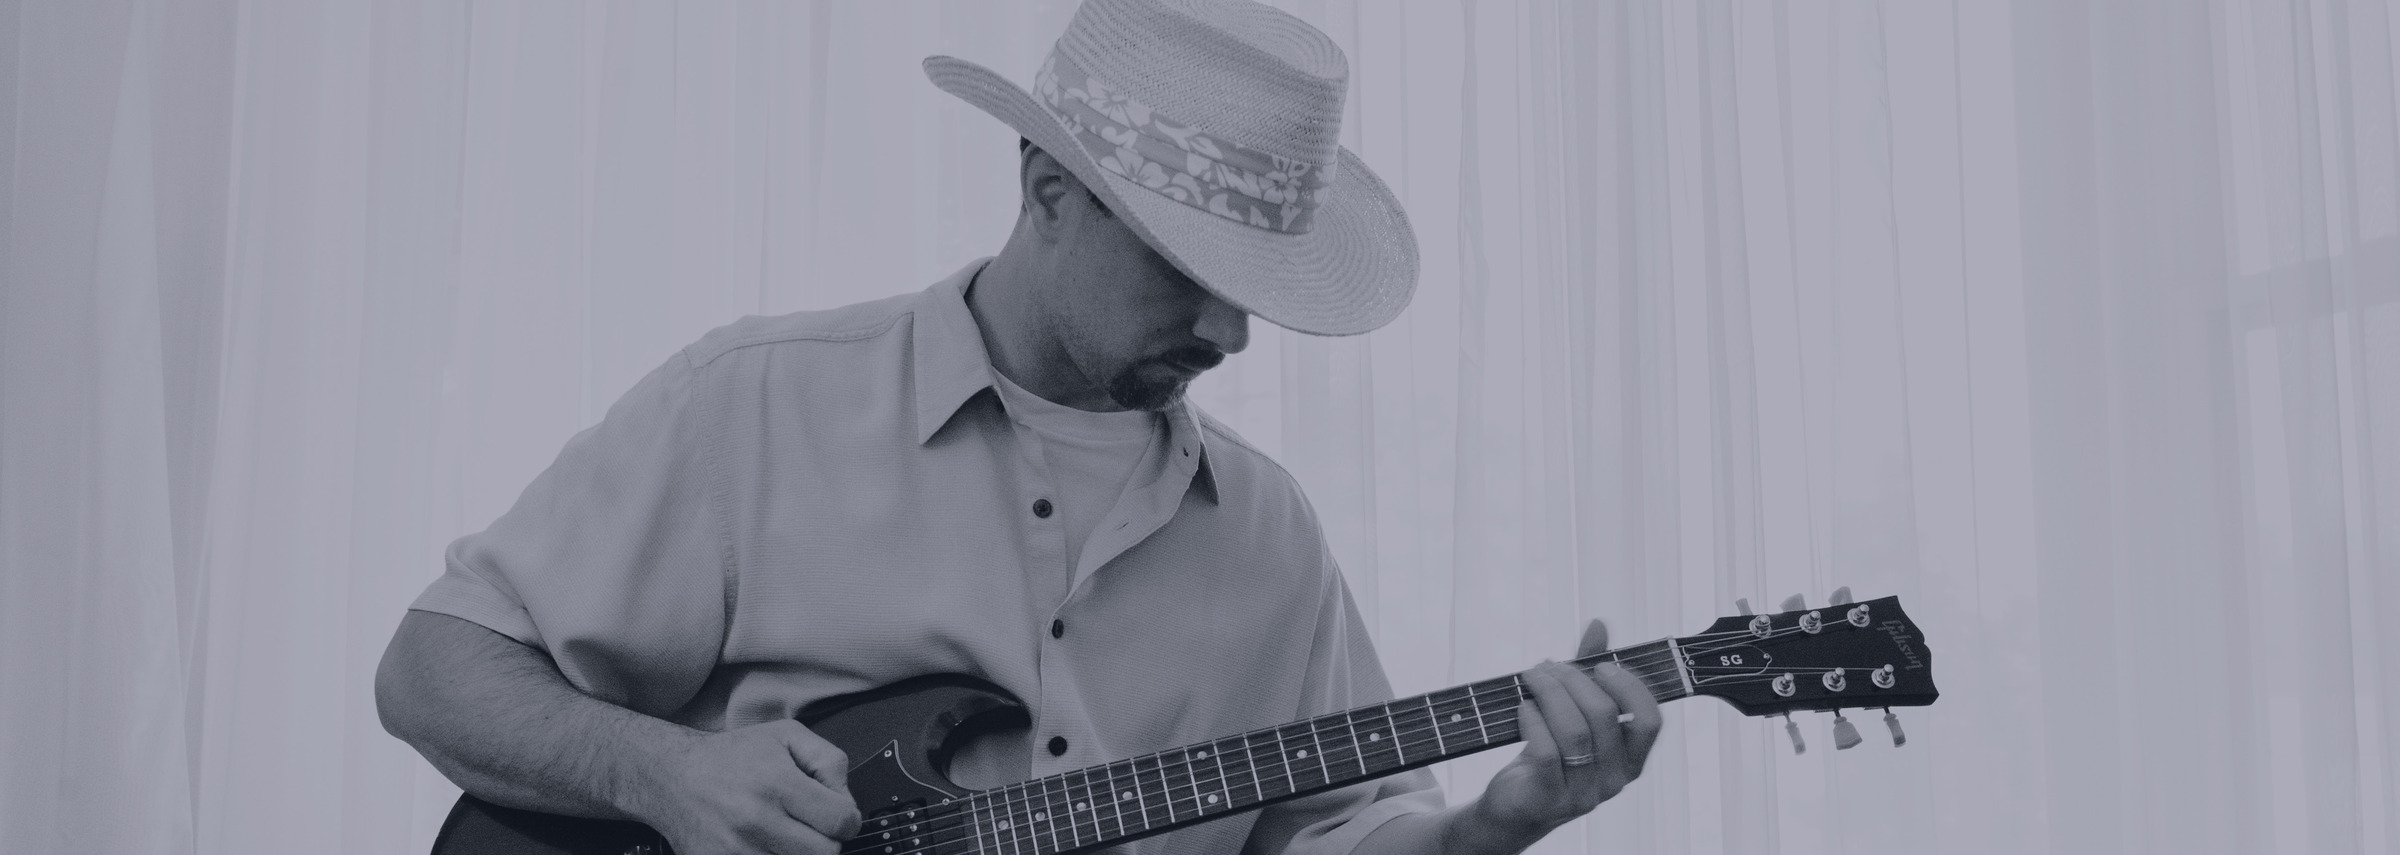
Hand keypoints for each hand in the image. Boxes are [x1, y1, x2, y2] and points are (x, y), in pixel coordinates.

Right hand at [631, 719, 861, 854]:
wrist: (672, 776)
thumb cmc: (731, 756)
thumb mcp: (787, 736)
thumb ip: (829, 761)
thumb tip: (846, 798)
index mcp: (777, 784)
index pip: (841, 822)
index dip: (848, 819)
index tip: (838, 814)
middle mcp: (757, 820)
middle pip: (825, 853)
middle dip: (826, 839)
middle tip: (811, 825)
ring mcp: (737, 850)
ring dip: (799, 851)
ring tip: (785, 831)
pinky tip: (766, 842)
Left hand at [1467, 620, 1662, 840]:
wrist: (1514, 806)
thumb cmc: (1549, 753)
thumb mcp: (1572, 713)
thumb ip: (1589, 673)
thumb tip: (1599, 624)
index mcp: (1630, 758)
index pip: (1650, 720)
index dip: (1630, 686)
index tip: (1602, 665)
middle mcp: (1615, 779)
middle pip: (1604, 716)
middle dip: (1573, 680)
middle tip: (1548, 666)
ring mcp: (1584, 793)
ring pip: (1575, 732)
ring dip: (1550, 694)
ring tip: (1532, 678)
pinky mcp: (1549, 799)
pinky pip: (1546, 751)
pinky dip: (1532, 721)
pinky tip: (1523, 708)